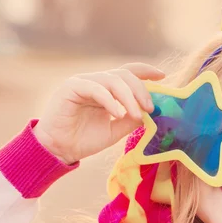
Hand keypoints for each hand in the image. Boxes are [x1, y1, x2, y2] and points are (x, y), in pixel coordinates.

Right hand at [33, 63, 164, 163]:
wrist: (59, 150)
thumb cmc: (84, 140)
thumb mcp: (115, 130)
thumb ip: (131, 119)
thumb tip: (150, 112)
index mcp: (106, 89)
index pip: (128, 72)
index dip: (146, 71)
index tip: (162, 76)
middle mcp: (96, 82)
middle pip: (124, 75)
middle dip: (140, 90)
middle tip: (149, 108)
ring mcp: (83, 82)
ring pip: (112, 80)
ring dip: (128, 97)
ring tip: (136, 114)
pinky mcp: (71, 87)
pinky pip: (96, 88)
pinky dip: (110, 100)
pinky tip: (118, 114)